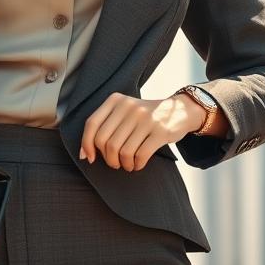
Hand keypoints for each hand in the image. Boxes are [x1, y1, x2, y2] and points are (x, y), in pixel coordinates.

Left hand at [78, 92, 204, 170]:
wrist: (179, 110)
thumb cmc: (145, 117)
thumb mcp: (124, 111)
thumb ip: (105, 127)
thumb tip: (84, 154)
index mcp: (116, 100)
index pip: (92, 124)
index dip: (87, 144)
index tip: (90, 158)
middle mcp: (129, 107)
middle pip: (105, 141)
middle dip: (108, 159)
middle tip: (115, 163)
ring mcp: (145, 118)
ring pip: (122, 151)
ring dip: (123, 164)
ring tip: (127, 165)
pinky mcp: (160, 131)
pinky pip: (140, 155)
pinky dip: (136, 165)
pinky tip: (138, 164)